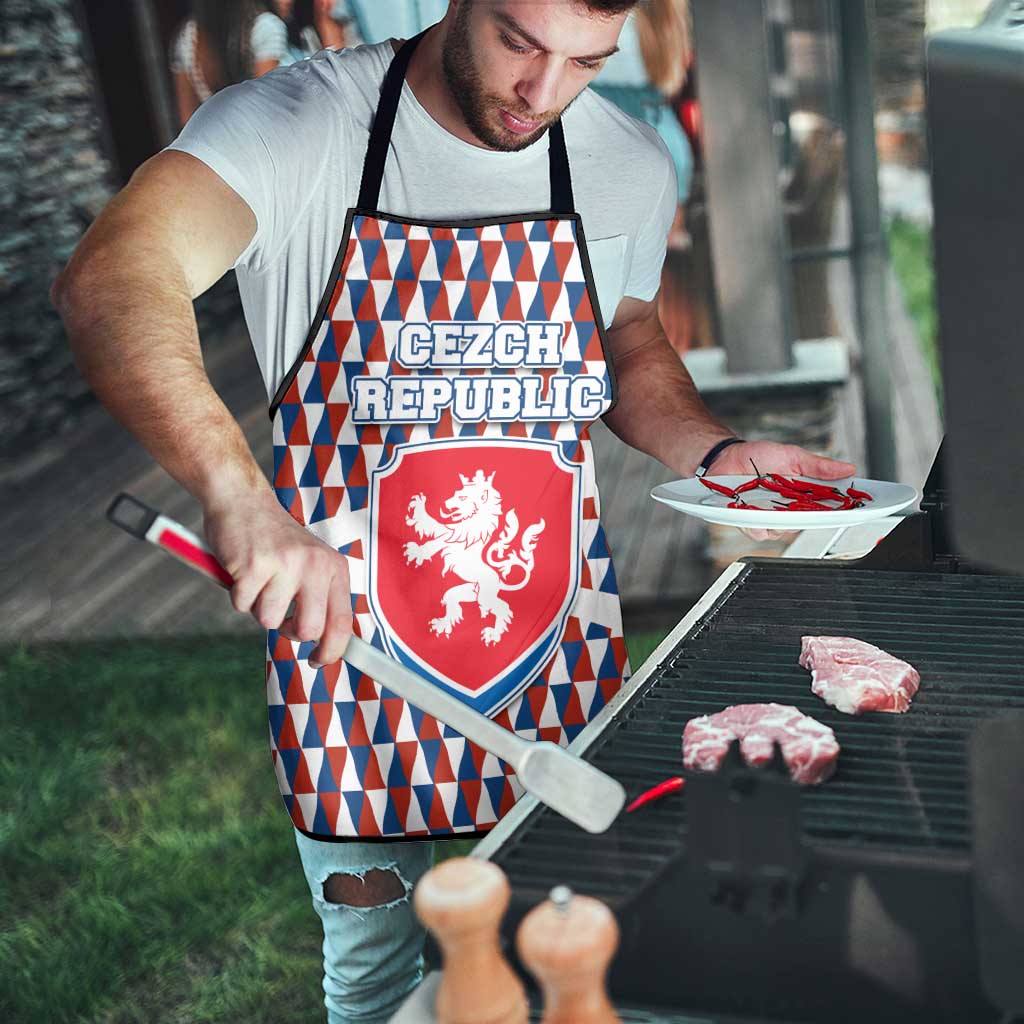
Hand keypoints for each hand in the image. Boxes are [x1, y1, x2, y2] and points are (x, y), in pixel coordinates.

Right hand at [202, 489, 352, 667]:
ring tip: (259, 580)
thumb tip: (327, 644)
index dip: (332, 651)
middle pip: (309, 630)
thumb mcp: (311, 563)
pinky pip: (242, 605)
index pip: (342, 622)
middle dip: (289, 632)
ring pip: (269, 621)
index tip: (318, 661)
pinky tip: (243, 571)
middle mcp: (315, 565)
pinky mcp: (254, 565)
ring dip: (258, 607)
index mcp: (334, 567)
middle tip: (280, 615)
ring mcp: (285, 564)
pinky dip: (238, 595)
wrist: (242, 500)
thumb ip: (320, 597)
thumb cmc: (275, 540)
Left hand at [709, 441, 856, 541]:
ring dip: (781, 519)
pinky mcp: (750, 523)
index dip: (844, 510)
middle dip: (813, 517)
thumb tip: (848, 468)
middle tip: (814, 506)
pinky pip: (760, 532)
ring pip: (784, 530)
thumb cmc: (758, 457)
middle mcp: (789, 510)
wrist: (726, 457)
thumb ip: (818, 466)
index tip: (858, 508)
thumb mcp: (792, 456)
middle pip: (809, 523)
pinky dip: (759, 523)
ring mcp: (770, 518)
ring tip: (776, 503)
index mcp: (803, 495)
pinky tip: (755, 512)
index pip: (829, 507)